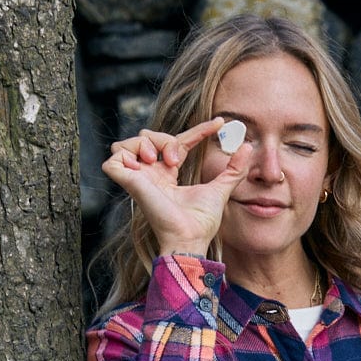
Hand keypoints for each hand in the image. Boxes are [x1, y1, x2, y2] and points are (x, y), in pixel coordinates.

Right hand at [103, 118, 250, 257]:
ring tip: (157, 159)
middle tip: (177, 160)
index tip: (220, 123)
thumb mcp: (221, 189)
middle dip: (164, 138)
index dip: (198, 130)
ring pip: (127, 143)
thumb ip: (234, 170)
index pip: (179, 142)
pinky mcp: (128, 183)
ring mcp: (138, 179)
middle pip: (149, 136)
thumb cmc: (201, 222)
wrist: (190, 237)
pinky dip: (124, 155)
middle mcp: (151, 175)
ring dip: (144, 143)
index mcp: (169, 175)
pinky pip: (112, 159)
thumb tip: (248, 147)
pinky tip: (142, 165)